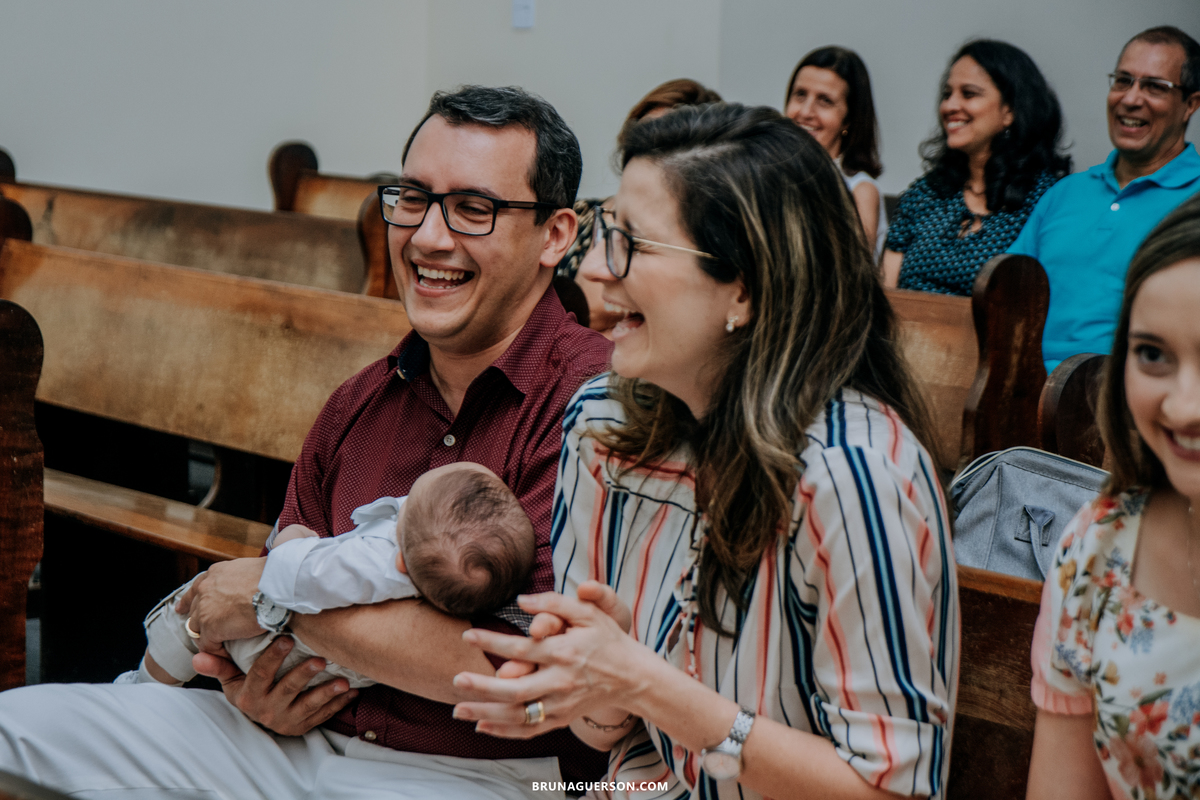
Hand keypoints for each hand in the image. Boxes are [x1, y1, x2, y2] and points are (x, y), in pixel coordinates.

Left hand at [176, 557, 267, 653]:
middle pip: (194, 609)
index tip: (183, 608)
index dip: (190, 599)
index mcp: (217, 573)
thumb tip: (258, 582)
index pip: (198, 586)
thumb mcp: (254, 570)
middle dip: (195, 619)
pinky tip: (227, 657)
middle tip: (200, 631)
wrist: (278, 587)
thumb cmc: (276, 578)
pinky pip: (208, 646)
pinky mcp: (210, 627)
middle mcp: (206, 588)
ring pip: (197, 629)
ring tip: (218, 647)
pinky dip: (217, 652)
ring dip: (207, 638)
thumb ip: (246, 577)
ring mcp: (205, 608)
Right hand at [193, 636, 357, 735]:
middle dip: (305, 674)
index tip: (286, 638)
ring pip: (309, 706)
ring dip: (327, 693)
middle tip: (320, 658)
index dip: (273, 657)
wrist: (261, 717)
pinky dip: (339, 704)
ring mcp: (287, 720)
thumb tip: (198, 657)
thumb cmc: (248, 689)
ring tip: (342, 681)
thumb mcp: (232, 680)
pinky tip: (352, 691)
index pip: (261, 674)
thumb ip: (218, 667)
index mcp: (249, 696)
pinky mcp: (303, 726)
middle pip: (288, 689)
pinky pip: (323, 716)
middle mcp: (267, 710)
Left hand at [451, 591, 644, 738]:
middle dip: (482, 687)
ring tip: (458, 710)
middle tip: (456, 680)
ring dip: (486, 714)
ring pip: (518, 715)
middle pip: (514, 689)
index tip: (467, 636)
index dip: (491, 642)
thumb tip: (521, 600)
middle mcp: (560, 682)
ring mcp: (561, 705)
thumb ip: (555, 603)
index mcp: (564, 653)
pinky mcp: (562, 719)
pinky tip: (482, 726)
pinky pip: (530, 730)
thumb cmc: (608, 639)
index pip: (520, 648)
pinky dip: (505, 731)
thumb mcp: (588, 613)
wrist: (633, 676)